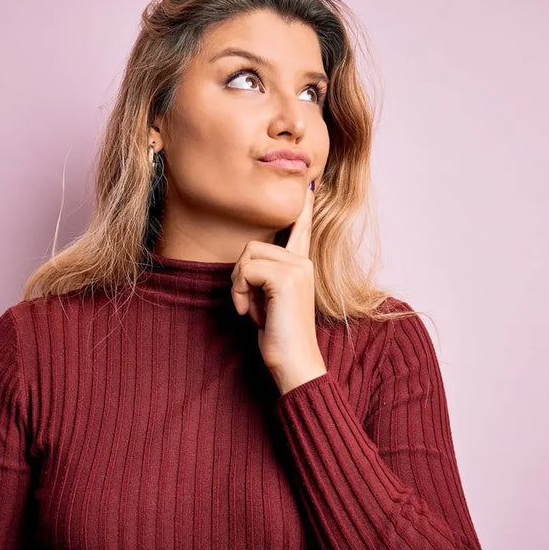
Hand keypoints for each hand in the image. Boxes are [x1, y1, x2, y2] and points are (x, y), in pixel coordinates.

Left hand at [230, 181, 326, 394]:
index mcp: (301, 266)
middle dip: (239, 278)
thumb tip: (248, 264)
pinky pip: (246, 270)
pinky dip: (240, 294)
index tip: (309, 186)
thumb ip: (266, 279)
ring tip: (254, 310)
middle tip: (250, 306)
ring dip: (239, 287)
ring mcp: (298, 267)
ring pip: (246, 256)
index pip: (301, 230)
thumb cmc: (279, 337)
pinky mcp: (287, 276)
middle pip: (251, 246)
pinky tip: (253, 314)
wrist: (295, 363)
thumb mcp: (270, 302)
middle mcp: (303, 262)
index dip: (303, 209)